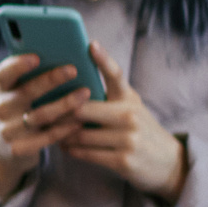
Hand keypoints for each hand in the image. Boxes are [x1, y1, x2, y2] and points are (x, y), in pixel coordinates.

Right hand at [0, 51, 90, 201]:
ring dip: (64, 104)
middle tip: (73, 70)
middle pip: (26, 92)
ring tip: (85, 93)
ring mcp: (9, 129)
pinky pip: (45, 137)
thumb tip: (67, 54)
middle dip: (50, 79)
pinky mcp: (18, 147)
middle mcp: (2, 107)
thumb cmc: (24, 108)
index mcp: (3, 88)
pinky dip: (64, 129)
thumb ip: (36, 76)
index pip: (4, 73)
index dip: (17, 65)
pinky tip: (80, 122)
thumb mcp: (21, 92)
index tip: (36, 57)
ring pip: (40, 115)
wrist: (6, 145)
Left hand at [65, 43, 187, 200]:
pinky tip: (64, 146)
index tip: (91, 44)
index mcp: (129, 99)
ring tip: (51, 131)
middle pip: (82, 109)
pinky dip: (71, 149)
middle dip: (59, 113)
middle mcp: (130, 115)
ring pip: (80, 134)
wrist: (168, 162)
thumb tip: (70, 82)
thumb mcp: (130, 107)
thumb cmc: (139, 129)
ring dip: (61, 134)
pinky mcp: (123, 160)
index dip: (104, 59)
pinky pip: (86, 153)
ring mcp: (128, 139)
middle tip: (40, 112)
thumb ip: (108, 95)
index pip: (116, 75)